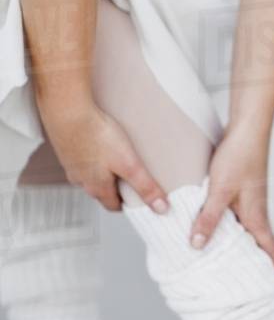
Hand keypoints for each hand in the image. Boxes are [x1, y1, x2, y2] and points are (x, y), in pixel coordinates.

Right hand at [38, 98, 169, 213]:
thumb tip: (160, 207)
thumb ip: (144, 186)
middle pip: (102, 190)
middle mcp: (81, 180)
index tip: (139, 199)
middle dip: (118, 186)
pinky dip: (93, 154)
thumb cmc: (96, 136)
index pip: (113, 206)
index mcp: (97, 187)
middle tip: (133, 175)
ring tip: (119, 156)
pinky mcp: (67, 148)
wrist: (68, 112)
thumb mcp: (128, 164)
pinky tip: (100, 141)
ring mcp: (72, 164)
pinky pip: (83, 157)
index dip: (128, 203)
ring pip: (91, 174)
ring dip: (104, 170)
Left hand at [189, 125, 273, 275]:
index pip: (271, 246)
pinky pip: (238, 217)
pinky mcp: (242, 189)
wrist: (247, 127)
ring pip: (248, 229)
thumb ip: (208, 218)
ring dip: (245, 245)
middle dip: (262, 262)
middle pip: (261, 242)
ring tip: (236, 263)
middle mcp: (256, 210)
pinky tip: (220, 229)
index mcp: (256, 215)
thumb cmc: (239, 156)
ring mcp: (250, 199)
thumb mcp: (219, 190)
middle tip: (260, 283)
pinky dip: (233, 228)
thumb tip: (197, 246)